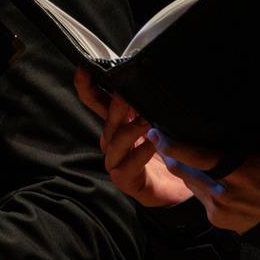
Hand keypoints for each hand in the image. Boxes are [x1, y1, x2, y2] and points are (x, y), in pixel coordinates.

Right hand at [73, 69, 193, 209]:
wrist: (176, 189)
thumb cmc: (166, 153)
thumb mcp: (159, 125)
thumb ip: (152, 106)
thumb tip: (153, 79)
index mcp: (117, 123)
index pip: (97, 102)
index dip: (88, 86)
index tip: (84, 69)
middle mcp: (112, 140)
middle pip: (107, 120)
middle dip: (114, 106)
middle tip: (125, 94)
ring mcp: (115, 160)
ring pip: (115, 142)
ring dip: (129, 129)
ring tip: (146, 121)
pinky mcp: (124, 179)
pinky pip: (128, 165)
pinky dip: (140, 153)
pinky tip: (152, 144)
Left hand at [148, 92, 259, 233]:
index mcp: (239, 173)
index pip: (195, 157)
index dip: (172, 146)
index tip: (155, 131)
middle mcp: (225, 193)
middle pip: (183, 170)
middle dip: (169, 154)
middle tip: (158, 136)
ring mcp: (219, 209)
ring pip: (188, 182)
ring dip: (183, 168)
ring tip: (177, 151)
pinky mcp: (215, 219)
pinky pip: (196, 196)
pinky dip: (195, 184)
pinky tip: (199, 173)